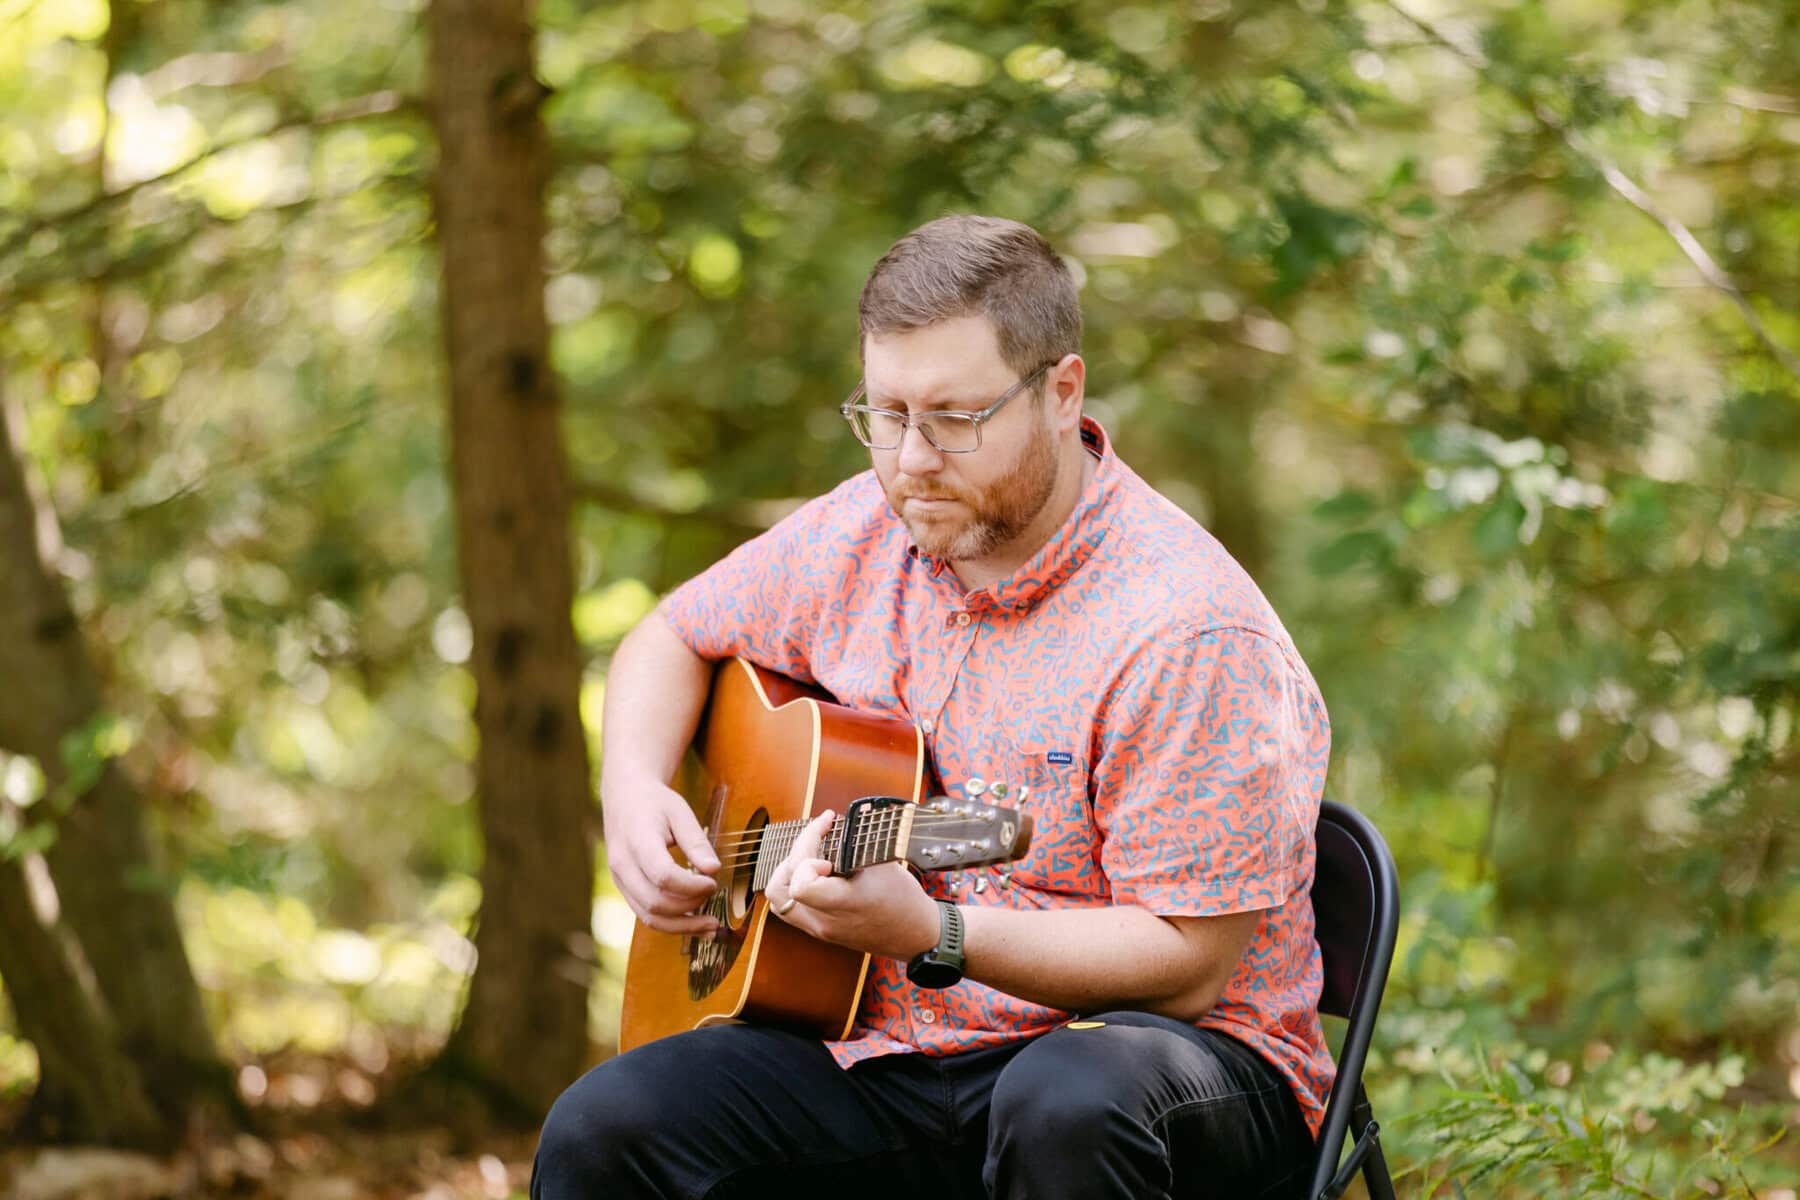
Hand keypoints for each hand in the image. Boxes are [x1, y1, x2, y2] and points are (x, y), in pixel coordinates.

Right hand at [602, 774, 719, 933]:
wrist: (625, 797)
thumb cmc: (655, 803)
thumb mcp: (680, 813)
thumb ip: (696, 842)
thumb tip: (714, 870)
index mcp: (637, 841)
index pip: (663, 875)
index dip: (691, 885)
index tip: (712, 881)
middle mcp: (622, 865)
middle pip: (655, 901)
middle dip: (690, 905)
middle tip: (713, 893)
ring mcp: (620, 880)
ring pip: (649, 916)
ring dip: (682, 925)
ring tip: (711, 925)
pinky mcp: (625, 889)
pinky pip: (646, 915)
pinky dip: (671, 924)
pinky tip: (694, 924)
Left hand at [763, 810, 941, 960]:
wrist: (915, 935)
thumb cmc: (903, 898)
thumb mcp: (884, 862)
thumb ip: (856, 840)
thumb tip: (843, 814)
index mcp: (843, 904)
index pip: (801, 885)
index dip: (808, 859)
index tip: (829, 854)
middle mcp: (824, 921)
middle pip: (781, 884)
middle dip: (796, 854)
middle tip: (820, 838)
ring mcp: (818, 929)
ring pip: (778, 897)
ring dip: (788, 870)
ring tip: (812, 855)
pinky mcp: (818, 930)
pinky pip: (788, 906)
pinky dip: (794, 884)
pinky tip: (814, 870)